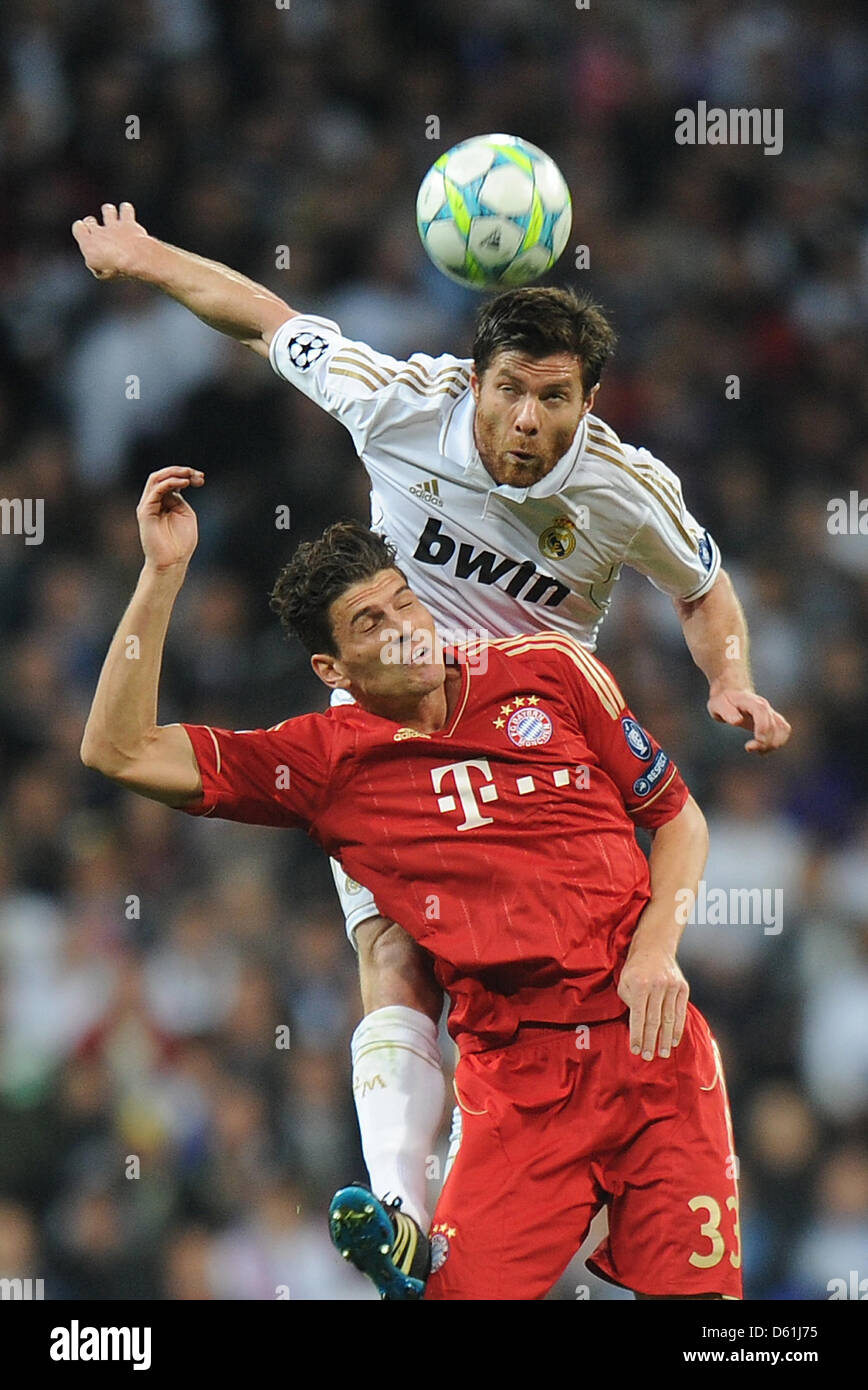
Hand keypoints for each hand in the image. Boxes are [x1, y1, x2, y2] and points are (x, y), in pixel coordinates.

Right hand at [72, 202, 149, 279]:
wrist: (135, 258)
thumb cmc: (117, 268)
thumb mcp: (101, 274)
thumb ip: (96, 265)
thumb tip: (97, 264)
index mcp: (88, 242)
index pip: (78, 228)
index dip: (81, 230)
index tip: (86, 235)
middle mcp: (99, 231)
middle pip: (90, 220)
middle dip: (92, 224)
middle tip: (101, 233)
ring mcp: (114, 225)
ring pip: (107, 210)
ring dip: (109, 212)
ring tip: (113, 218)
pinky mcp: (129, 223)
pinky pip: (126, 209)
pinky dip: (126, 209)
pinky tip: (126, 213)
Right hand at [137, 467, 202, 572]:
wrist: (172, 562)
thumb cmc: (180, 542)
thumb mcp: (185, 514)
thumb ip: (179, 499)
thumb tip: (179, 483)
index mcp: (164, 502)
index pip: (171, 480)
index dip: (187, 475)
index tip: (202, 479)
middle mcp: (154, 501)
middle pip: (162, 476)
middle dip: (181, 471)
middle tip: (197, 475)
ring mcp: (148, 505)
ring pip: (156, 479)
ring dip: (174, 473)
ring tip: (189, 475)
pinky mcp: (145, 511)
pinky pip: (156, 490)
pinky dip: (169, 483)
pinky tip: (183, 483)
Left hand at [617, 945, 688, 1060]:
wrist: (655, 946)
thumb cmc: (635, 967)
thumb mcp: (624, 981)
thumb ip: (629, 1001)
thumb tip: (636, 1024)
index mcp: (640, 984)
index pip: (638, 1016)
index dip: (637, 1035)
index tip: (635, 1050)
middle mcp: (657, 985)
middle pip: (654, 1020)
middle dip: (651, 1041)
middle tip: (648, 1056)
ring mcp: (672, 986)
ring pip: (669, 1018)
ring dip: (666, 1038)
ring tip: (663, 1053)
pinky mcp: (683, 987)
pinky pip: (680, 1012)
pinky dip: (678, 1028)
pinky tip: (674, 1040)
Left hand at [707, 688, 791, 753]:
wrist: (731, 694)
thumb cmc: (723, 701)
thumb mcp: (717, 705)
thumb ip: (727, 712)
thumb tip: (737, 721)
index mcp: (751, 702)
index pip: (762, 712)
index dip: (762, 728)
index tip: (757, 741)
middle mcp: (765, 707)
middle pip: (773, 724)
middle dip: (765, 741)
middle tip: (749, 748)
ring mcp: (771, 713)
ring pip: (782, 729)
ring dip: (774, 744)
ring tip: (759, 751)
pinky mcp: (773, 720)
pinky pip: (783, 731)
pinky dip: (778, 742)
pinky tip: (764, 749)